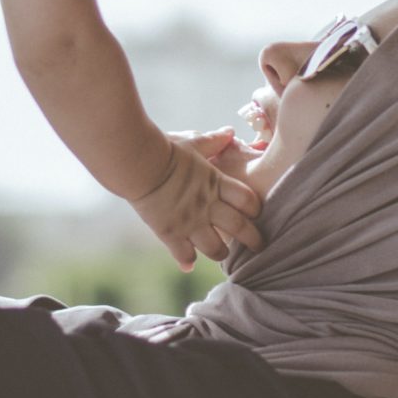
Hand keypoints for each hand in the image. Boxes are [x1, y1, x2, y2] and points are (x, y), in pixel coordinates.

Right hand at [129, 128, 263, 270]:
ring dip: (222, 253)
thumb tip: (229, 132)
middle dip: (253, 240)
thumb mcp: (192, 142)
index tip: (255, 213)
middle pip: (240, 228)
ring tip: (223, 254)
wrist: (138, 163)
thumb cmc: (165, 149)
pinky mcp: (170, 233)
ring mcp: (190, 222)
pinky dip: (187, 261)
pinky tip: (188, 265)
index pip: (248, 200)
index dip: (255, 209)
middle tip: (259, 246)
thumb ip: (213, 141)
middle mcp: (207, 206)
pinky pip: (184, 254)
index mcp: (216, 183)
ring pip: (216, 249)